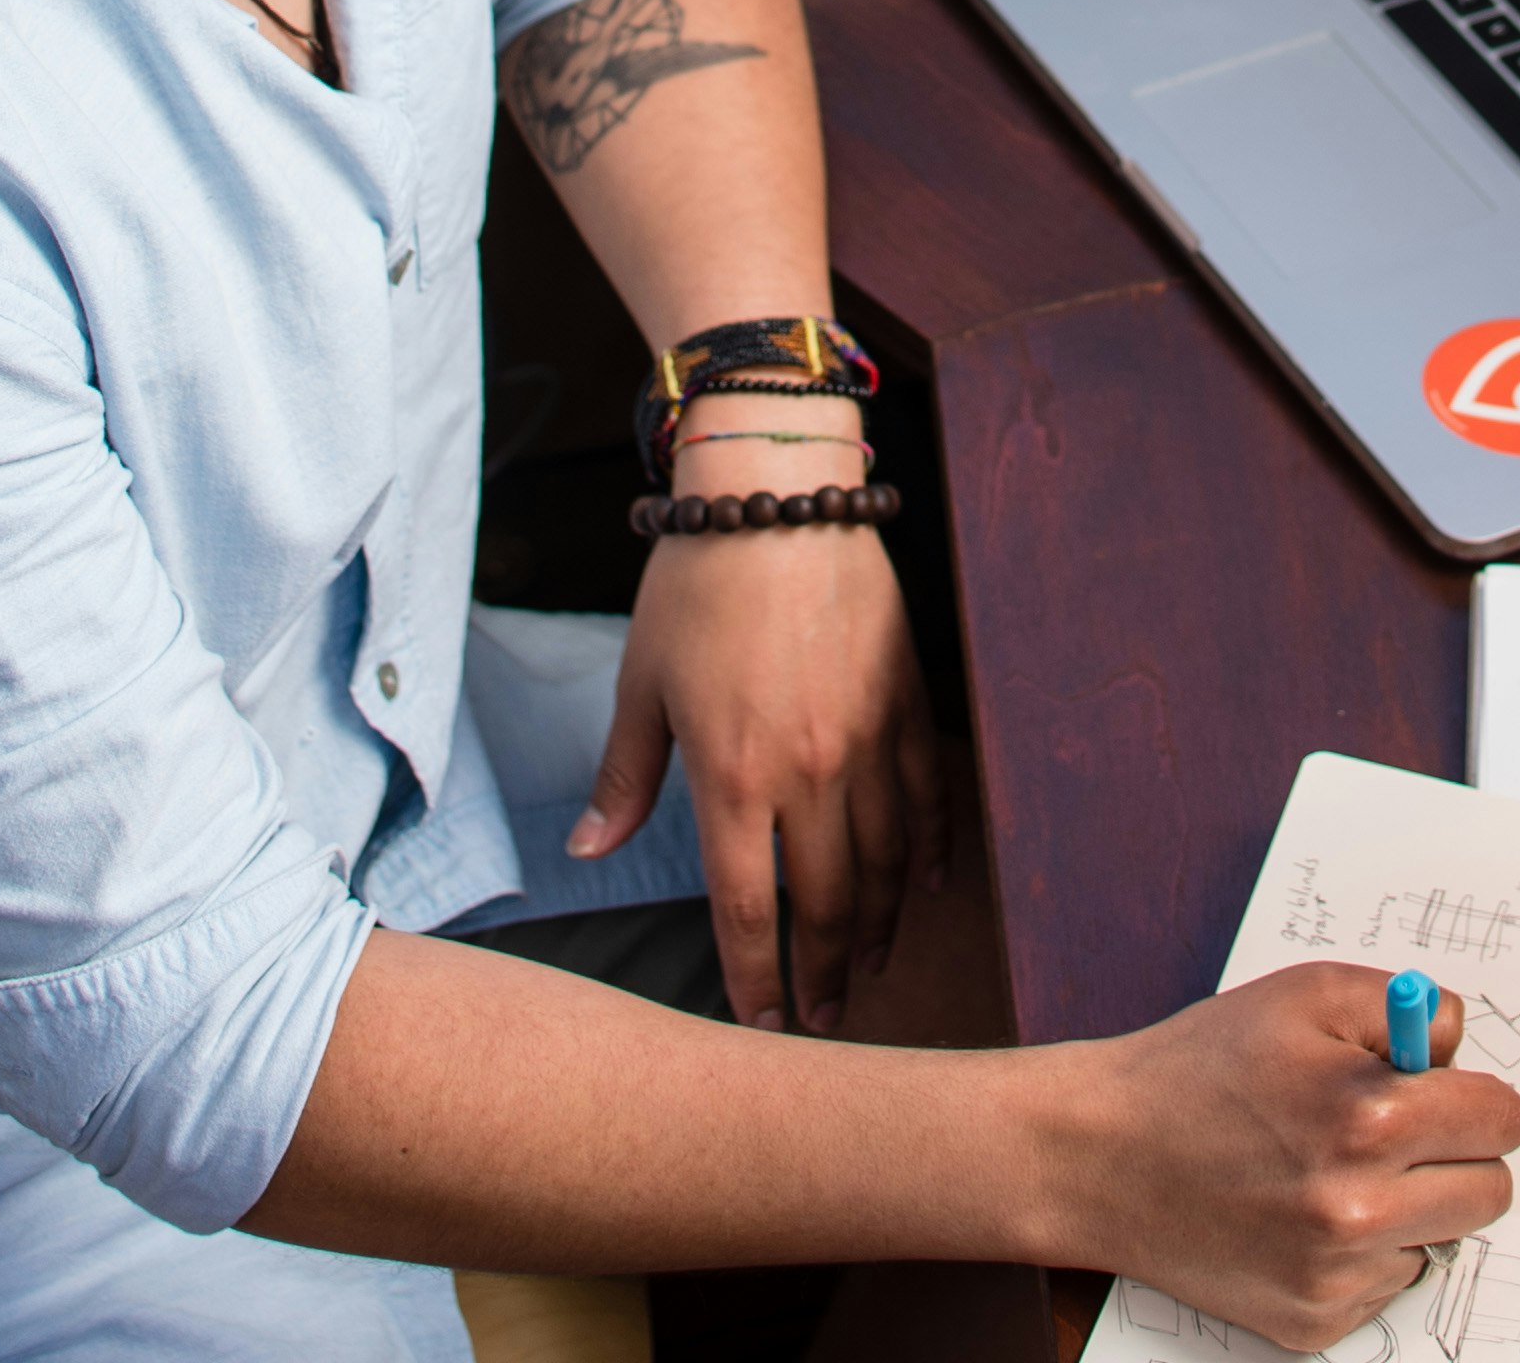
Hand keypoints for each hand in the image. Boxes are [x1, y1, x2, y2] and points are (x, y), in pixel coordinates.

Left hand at [574, 445, 941, 1031]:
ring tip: (871, 969)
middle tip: (824, 1017)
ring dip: (881, 928)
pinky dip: (929, 852)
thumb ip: (626, 779)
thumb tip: (590, 851)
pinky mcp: (906, 703)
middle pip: (829, 904)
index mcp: (732, 775)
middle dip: (827, 975)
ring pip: (886, 864)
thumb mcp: (642, 684)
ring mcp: (867, 740)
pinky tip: (924, 886)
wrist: (780, 495)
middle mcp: (809, 772)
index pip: (750, 910)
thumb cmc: (697, 584)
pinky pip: (928, 799)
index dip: (758, 979)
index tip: (763, 1023)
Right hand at [1059, 965, 1519, 1349]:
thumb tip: (1460, 1044)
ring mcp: (1337, 1275)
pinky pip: (1388, 1286)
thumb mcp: (1305, 994)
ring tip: (1336, 1171)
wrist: (1104, 1155)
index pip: (1503, 1120)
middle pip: (1492, 1192)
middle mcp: (1361, 1210)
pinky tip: (1305, 1215)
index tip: (1450, 1095)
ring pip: (1443, 1242)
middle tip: (1399, 1134)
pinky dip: (1364, 1253)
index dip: (1477, 1098)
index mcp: (1372, 1119)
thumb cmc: (1202, 1068)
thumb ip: (1405, 1006)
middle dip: (1458, 1155)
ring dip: (1411, 1208)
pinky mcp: (1314, 1323)